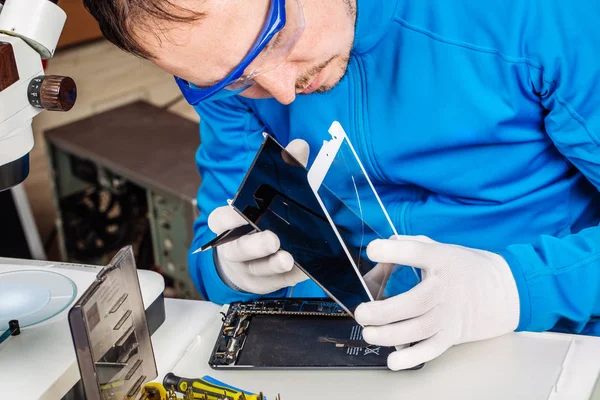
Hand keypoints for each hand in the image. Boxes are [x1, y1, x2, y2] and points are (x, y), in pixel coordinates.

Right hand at [207, 139, 309, 293]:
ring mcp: (247, 269)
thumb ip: (284, 169)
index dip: (231, 218)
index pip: (221, 220)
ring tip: (289, 258)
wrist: (248, 257)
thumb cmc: (257, 219)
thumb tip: (299, 145)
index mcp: (225, 224)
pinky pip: (277, 283)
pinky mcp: (263, 284)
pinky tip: (304, 270)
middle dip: (254, 244)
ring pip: (257, 269)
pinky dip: (290, 277)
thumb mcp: (267, 193)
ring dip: (273, 264)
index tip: (244, 212)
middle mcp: (232, 248)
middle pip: (237, 248)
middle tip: (273, 239)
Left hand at [354, 235, 519, 370]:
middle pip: (414, 302)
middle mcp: (446, 288)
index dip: (393, 252)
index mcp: (442, 259)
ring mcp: (450, 314)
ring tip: (369, 333)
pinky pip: (431, 349)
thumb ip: (411, 245)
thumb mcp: (441, 248)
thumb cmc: (464, 267)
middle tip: (362, 313)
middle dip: (383, 310)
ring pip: (418, 329)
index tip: (373, 251)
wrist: (504, 291)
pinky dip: (411, 357)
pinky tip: (392, 360)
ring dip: (390, 335)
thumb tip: (384, 247)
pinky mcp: (452, 335)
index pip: (417, 252)